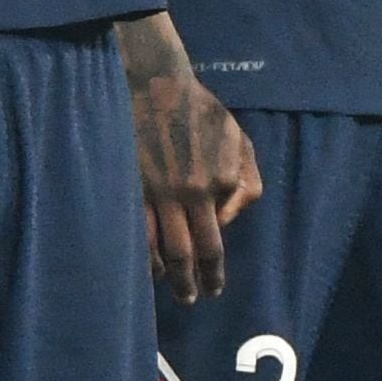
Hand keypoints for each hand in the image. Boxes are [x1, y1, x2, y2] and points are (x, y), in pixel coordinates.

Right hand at [125, 25, 263, 303]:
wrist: (155, 81)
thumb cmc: (200, 109)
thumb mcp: (239, 139)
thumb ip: (247, 179)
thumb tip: (229, 217)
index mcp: (222, 180)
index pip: (220, 233)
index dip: (215, 261)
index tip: (213, 278)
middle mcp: (194, 192)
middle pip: (196, 252)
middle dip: (197, 282)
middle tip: (196, 299)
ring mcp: (161, 191)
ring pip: (167, 248)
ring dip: (171, 277)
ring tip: (172, 291)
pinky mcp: (134, 185)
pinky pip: (139, 230)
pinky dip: (143, 255)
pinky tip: (144, 268)